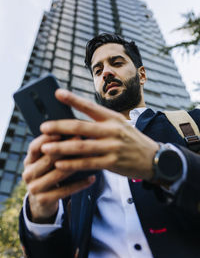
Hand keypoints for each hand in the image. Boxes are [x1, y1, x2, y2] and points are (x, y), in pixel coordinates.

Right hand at [23, 134, 95, 222]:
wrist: (41, 201)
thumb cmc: (48, 173)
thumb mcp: (45, 161)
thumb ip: (54, 148)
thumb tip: (73, 131)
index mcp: (29, 160)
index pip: (34, 147)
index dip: (46, 139)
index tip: (61, 131)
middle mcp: (28, 174)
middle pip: (47, 160)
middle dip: (65, 148)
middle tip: (81, 139)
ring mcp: (34, 188)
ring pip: (57, 174)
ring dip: (75, 164)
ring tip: (90, 156)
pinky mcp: (43, 200)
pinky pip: (65, 191)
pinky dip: (80, 184)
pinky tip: (92, 178)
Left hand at [40, 89, 158, 180]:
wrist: (154, 158)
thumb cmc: (132, 140)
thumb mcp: (120, 125)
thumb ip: (101, 124)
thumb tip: (75, 125)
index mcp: (112, 118)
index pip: (90, 106)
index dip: (73, 99)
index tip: (57, 93)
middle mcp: (112, 130)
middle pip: (80, 127)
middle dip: (59, 126)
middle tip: (43, 127)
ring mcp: (112, 147)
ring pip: (81, 146)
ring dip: (61, 147)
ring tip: (45, 147)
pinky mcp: (112, 162)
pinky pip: (88, 163)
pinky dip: (72, 164)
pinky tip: (59, 164)